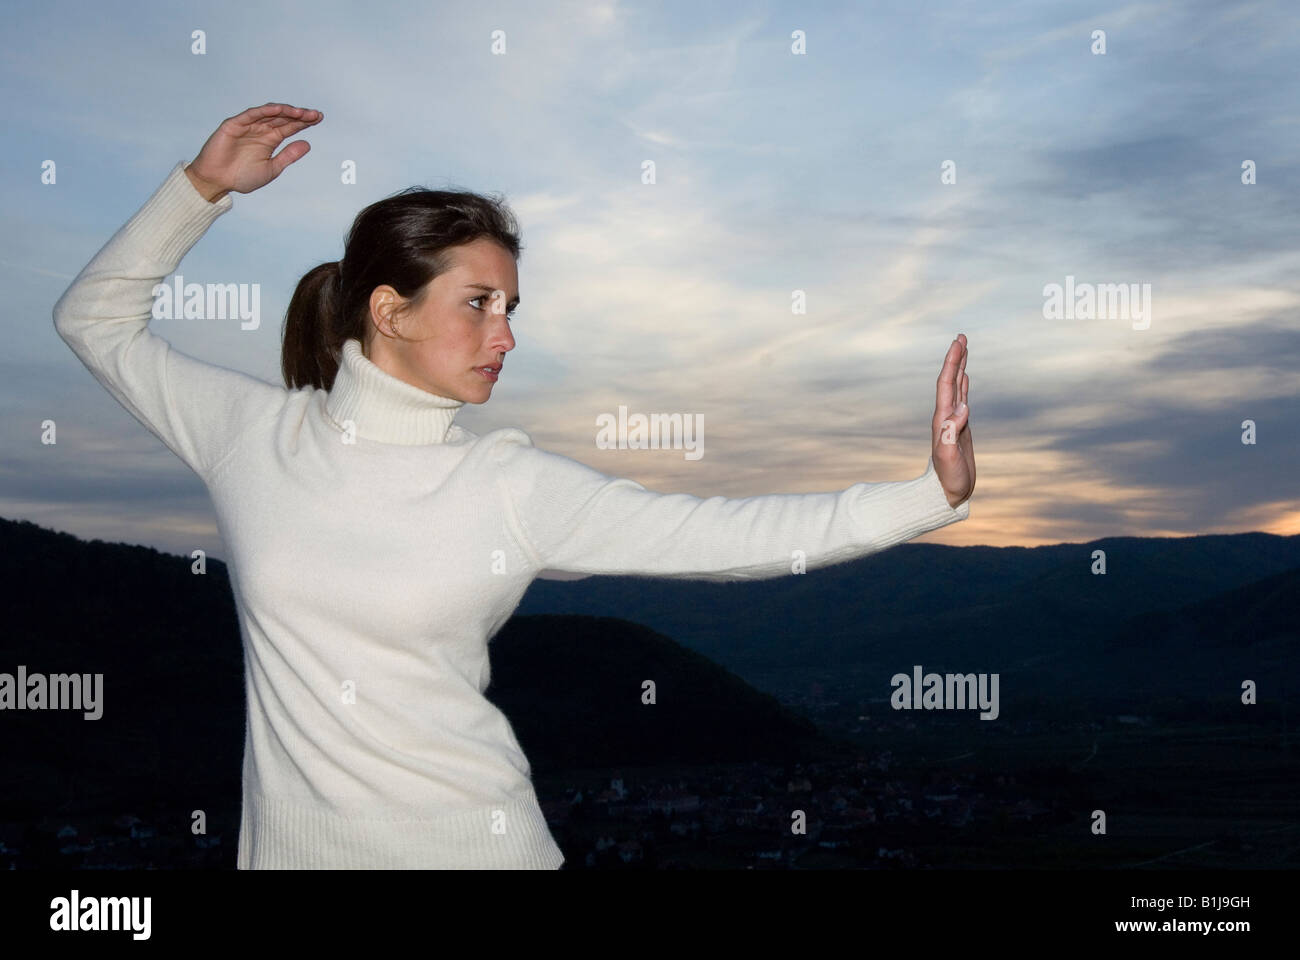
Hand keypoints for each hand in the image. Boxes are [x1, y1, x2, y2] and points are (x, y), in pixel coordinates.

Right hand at [185, 102, 322, 199]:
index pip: (290, 127)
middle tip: (315, 114)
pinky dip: (264, 111)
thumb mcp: (271, 168)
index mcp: (270, 140)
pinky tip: (279, 109)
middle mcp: (261, 130)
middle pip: (283, 118)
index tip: (319, 118)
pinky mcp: (234, 124)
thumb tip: (308, 144)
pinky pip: (251, 114)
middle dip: (299, 116)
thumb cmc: (242, 177)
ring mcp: (248, 126)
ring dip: (285, 111)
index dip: (304, 122)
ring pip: (270, 114)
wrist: (217, 181)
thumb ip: (288, 156)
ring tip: (301, 112)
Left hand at [931, 334, 974, 508]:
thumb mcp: (948, 457)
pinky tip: (965, 377)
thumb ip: (951, 432)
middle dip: (956, 358)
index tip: (958, 343)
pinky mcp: (961, 428)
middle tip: (961, 336)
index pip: (947, 385)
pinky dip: (963, 385)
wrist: (948, 493)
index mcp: (942, 420)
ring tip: (963, 349)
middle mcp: (946, 417)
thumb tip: (962, 407)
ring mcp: (953, 421)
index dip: (952, 362)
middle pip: (950, 381)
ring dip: (959, 367)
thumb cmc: (949, 479)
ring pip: (956, 387)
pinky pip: (962, 400)